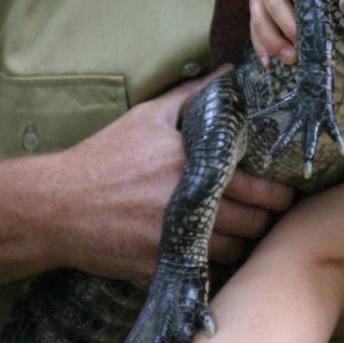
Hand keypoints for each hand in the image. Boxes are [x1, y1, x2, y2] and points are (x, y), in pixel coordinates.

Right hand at [57, 73, 293, 281]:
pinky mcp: (161, 266)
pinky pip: (205, 271)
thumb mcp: (147, 117)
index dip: (278, 194)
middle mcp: (188, 203)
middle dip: (268, 221)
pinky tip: (217, 253)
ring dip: (246, 244)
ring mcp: (175, 239)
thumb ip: (192, 95)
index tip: (285, 193)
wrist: (58, 205)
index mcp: (192, 164)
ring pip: (235, 251)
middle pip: (252, 223)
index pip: (255, 185)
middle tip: (272, 216)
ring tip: (248, 234)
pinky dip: (216, 263)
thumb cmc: (105, 156)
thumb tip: (228, 71)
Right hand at [248, 0, 343, 64]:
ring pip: (260, 19)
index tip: (315, 17)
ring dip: (274, 41)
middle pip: (272, 3)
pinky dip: (261, 46)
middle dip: (287, 26)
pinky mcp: (253, 5)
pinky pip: (253, 28)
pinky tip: (269, 63)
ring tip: (292, 59)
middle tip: (304, 44)